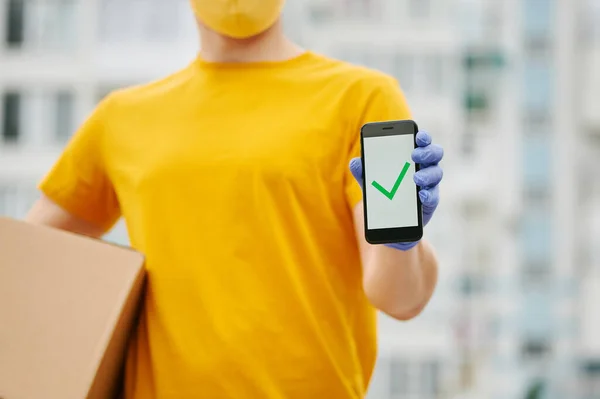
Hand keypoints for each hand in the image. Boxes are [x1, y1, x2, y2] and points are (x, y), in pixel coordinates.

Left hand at [349, 131, 443, 250]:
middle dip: (427, 152)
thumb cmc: (384, 193)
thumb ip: (364, 172)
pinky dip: (428, 194)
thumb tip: (354, 162)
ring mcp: (429, 185)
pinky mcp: (429, 203)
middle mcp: (425, 168)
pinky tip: (420, 194)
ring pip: (436, 174)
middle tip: (414, 155)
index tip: (418, 135)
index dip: (423, 137)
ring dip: (427, 174)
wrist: (390, 222)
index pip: (422, 142)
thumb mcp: (371, 182)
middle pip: (435, 154)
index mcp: (412, 158)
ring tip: (416, 178)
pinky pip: (433, 196)